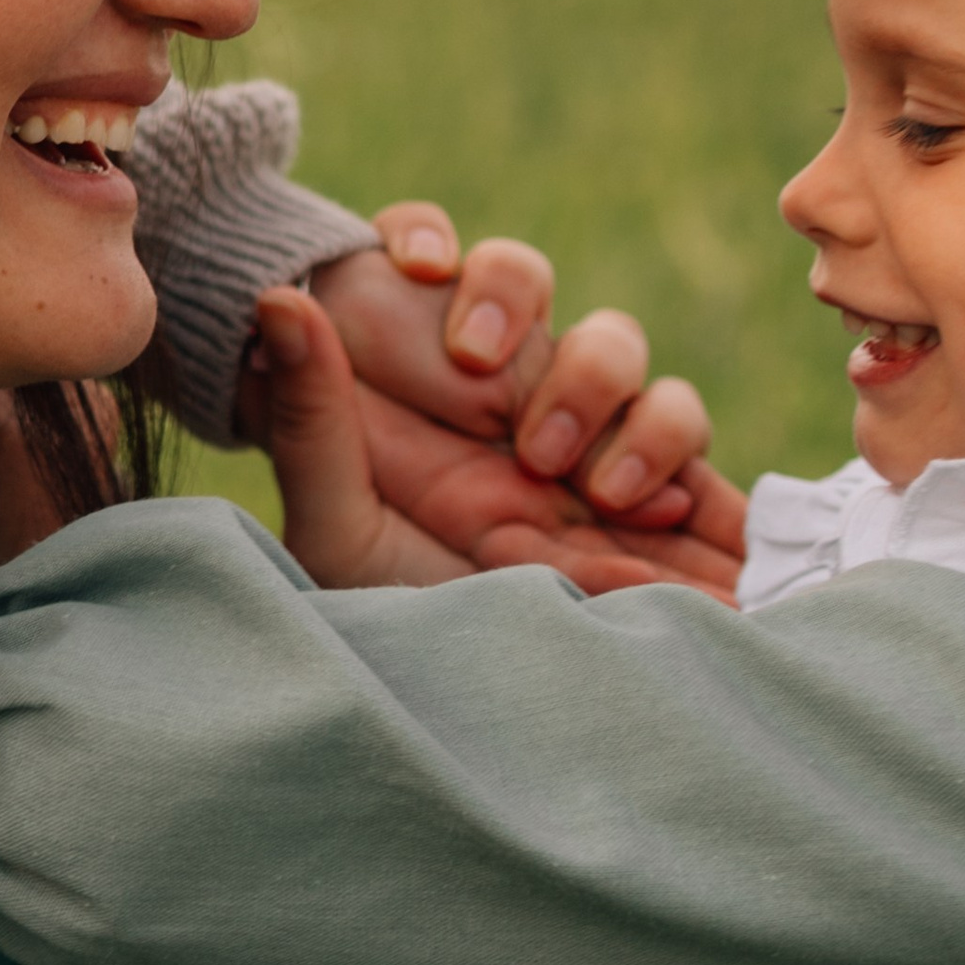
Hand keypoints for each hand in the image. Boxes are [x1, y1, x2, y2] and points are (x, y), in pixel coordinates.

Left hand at [245, 286, 744, 594]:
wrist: (495, 726)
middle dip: (512, 308)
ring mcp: (589, 436)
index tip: (415, 267)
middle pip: (523, 278)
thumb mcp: (339, 526)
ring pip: (614, 339)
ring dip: (595, 385)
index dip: (419, 238)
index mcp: (425, 387)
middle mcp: (507, 395)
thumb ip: (310, 415)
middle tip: (478, 377)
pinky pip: (686, 422)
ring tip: (581, 482)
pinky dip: (673, 449)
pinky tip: (637, 508)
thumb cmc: (400, 627)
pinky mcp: (668, 493)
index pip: (421, 267)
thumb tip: (278, 296)